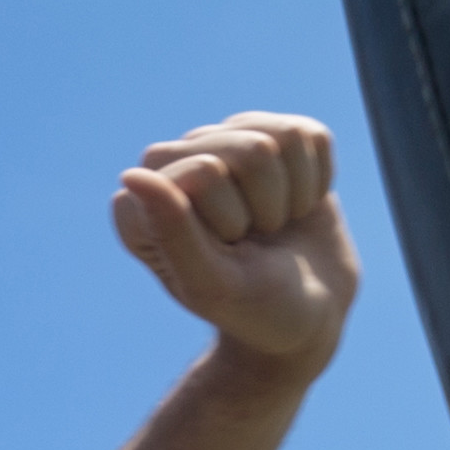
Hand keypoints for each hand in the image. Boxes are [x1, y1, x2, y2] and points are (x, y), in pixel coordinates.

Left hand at [113, 112, 359, 382]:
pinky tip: (294, 207)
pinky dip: (315, 182)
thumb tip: (133, 175)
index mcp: (141, 205)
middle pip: (251, 149)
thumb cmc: (254, 308)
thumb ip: (173, 233)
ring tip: (272, 227)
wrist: (307, 314)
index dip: (232, 221)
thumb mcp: (214, 284)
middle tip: (252, 243)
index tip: (227, 256)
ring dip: (290, 196)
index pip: (206, 171)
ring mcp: (220, 145)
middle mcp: (174, 166)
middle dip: (267, 206)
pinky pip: (306, 135)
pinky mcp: (266, 137)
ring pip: (281, 138)